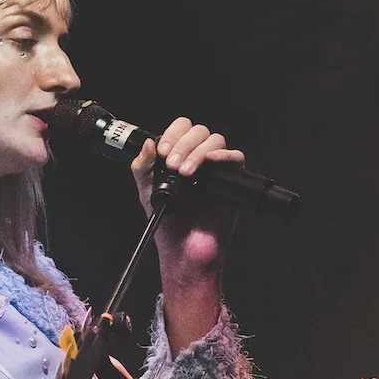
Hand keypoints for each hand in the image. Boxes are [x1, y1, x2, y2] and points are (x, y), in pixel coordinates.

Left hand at [133, 117, 243, 348]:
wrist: (184, 250)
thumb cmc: (168, 223)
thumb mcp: (146, 192)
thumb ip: (142, 167)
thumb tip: (147, 143)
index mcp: (179, 155)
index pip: (181, 128)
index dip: (173, 134)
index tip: (163, 153)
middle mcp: (199, 158)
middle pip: (199, 131)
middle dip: (184, 144)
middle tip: (173, 165)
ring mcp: (216, 168)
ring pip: (215, 140)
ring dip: (198, 152)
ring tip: (185, 173)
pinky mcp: (232, 180)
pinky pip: (235, 158)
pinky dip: (223, 156)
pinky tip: (209, 164)